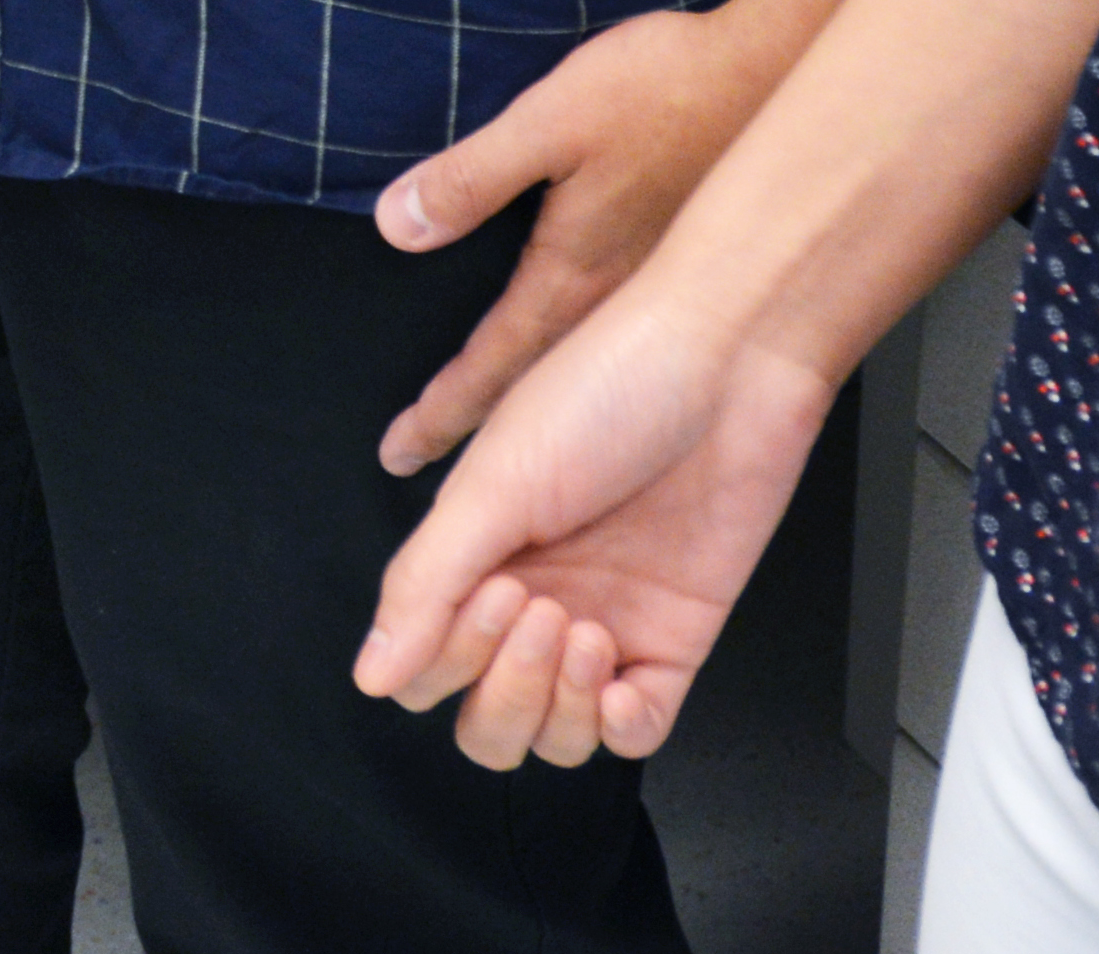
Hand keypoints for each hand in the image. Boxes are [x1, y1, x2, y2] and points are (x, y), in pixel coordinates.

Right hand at [352, 282, 840, 772]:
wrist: (727, 359)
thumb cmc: (609, 385)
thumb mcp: (495, 481)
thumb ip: (426, 582)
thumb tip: (372, 673)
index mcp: (478, 557)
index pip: (427, 668)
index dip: (447, 657)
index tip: (493, 588)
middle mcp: (537, 598)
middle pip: (487, 720)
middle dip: (502, 691)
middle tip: (537, 606)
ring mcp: (607, 622)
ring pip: (555, 737)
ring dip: (557, 708)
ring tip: (585, 630)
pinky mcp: (676, 638)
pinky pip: (637, 729)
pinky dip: (618, 728)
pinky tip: (617, 682)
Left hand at [370, 0, 781, 471]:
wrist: (779, 74)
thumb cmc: (669, 92)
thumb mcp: (549, 121)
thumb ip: (471, 178)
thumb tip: (397, 225)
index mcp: (569, 275)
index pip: (489, 363)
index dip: (441, 413)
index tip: (402, 455)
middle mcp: (611, 302)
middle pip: (533, 388)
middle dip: (478, 435)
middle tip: (440, 488)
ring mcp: (657, 293)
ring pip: (581, 376)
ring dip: (536, 413)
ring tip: (505, 454)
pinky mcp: (688, 268)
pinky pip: (624, 347)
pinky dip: (590, 375)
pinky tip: (588, 371)